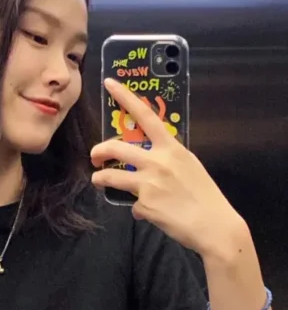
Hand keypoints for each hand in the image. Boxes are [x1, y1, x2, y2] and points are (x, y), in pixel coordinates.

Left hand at [90, 78, 244, 256]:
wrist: (215, 226)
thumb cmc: (205, 196)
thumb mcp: (189, 167)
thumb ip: (167, 161)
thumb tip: (149, 167)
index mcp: (171, 148)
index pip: (146, 116)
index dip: (125, 98)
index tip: (110, 83)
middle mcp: (157, 161)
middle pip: (114, 147)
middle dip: (98, 151)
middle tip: (95, 157)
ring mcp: (148, 183)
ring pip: (109, 176)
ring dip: (100, 178)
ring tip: (99, 181)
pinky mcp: (144, 204)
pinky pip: (132, 204)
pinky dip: (137, 209)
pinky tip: (149, 213)